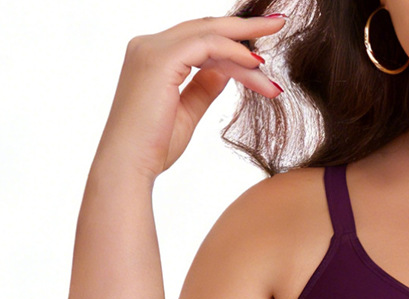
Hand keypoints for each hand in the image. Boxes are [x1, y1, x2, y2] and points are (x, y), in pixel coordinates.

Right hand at [94, 14, 288, 180]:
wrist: (129, 166)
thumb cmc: (154, 149)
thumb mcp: (187, 112)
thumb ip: (204, 87)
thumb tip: (226, 70)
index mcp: (152, 57)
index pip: (199, 40)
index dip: (232, 43)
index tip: (262, 56)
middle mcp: (148, 45)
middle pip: (205, 28)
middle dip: (245, 27)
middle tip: (280, 23)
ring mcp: (151, 49)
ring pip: (209, 35)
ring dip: (246, 48)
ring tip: (272, 68)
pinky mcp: (159, 59)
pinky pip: (206, 46)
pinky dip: (234, 53)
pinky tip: (256, 66)